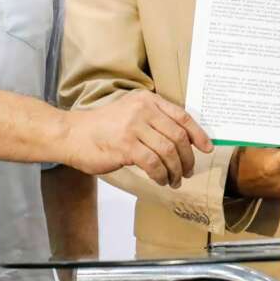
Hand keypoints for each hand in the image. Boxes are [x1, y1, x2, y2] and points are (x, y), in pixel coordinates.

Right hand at [63, 90, 212, 184]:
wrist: (72, 134)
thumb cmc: (102, 128)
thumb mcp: (130, 113)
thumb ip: (154, 121)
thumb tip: (182, 141)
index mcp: (147, 100)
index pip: (182, 117)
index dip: (198, 134)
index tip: (207, 148)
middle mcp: (143, 110)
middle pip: (178, 137)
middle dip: (188, 158)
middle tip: (188, 171)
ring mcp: (133, 127)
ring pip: (168, 151)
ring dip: (175, 170)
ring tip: (174, 180)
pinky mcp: (125, 146)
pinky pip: (154, 164)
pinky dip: (161, 175)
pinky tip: (160, 180)